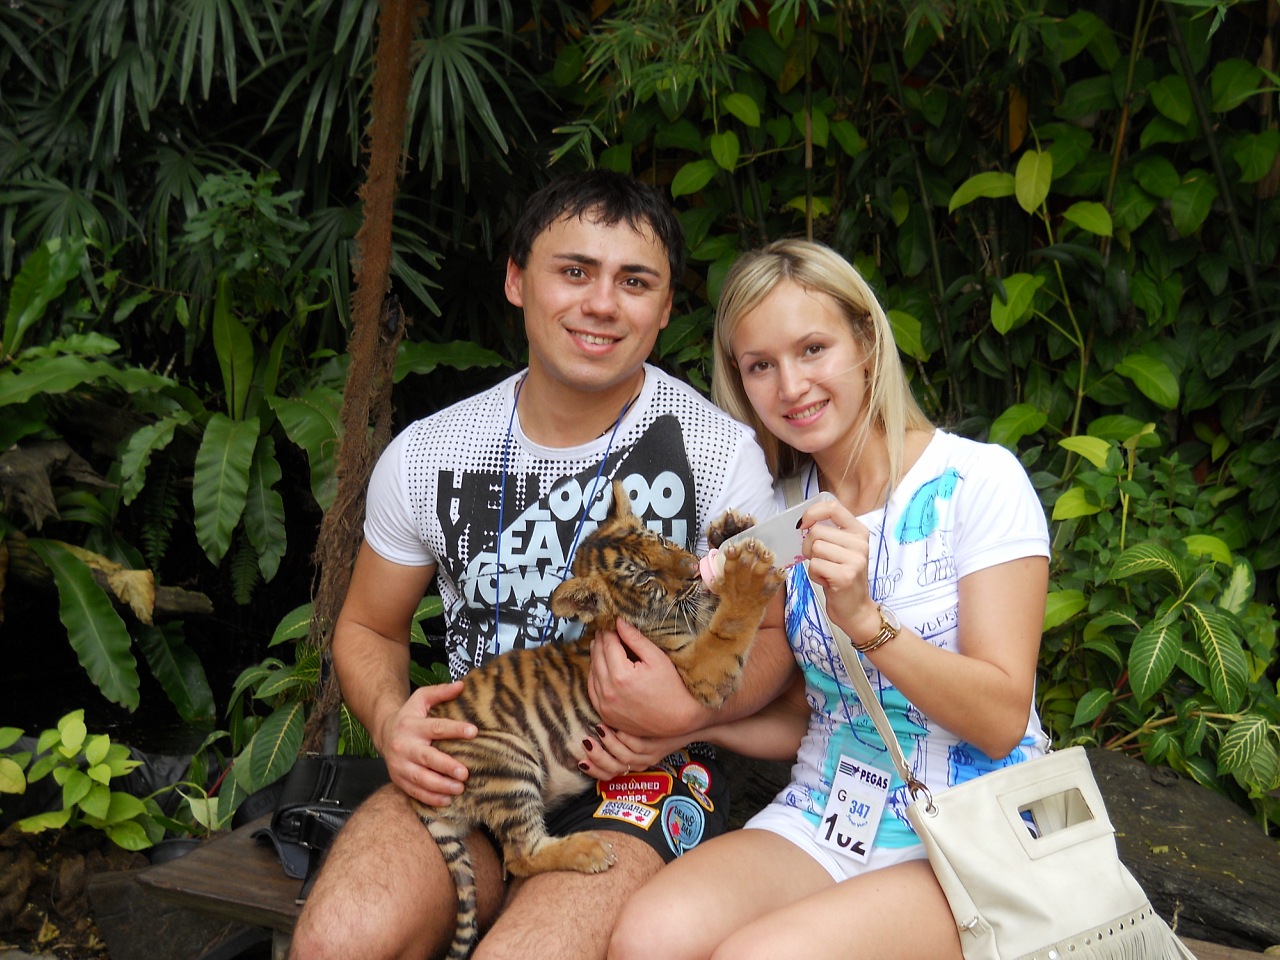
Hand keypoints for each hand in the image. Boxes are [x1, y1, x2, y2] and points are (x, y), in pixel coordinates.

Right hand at [378, 680, 476, 806]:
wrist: (384, 732)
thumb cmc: (409, 716)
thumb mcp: (421, 699)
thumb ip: (440, 692)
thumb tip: (461, 685)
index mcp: (412, 725)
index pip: (436, 727)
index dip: (455, 729)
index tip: (474, 732)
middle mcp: (404, 746)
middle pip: (427, 757)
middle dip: (446, 766)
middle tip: (465, 773)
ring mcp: (400, 765)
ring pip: (420, 778)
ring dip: (440, 786)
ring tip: (459, 788)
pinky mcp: (398, 779)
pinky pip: (414, 791)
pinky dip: (430, 798)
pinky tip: (447, 800)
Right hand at [578, 723, 686, 778]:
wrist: (692, 721)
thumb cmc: (658, 722)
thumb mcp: (636, 732)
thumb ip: (616, 733)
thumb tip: (592, 724)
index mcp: (632, 762)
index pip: (608, 776)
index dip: (593, 771)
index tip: (580, 760)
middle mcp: (641, 762)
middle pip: (614, 768)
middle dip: (598, 758)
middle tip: (586, 742)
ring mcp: (650, 754)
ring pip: (625, 756)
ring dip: (609, 744)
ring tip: (599, 728)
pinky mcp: (659, 744)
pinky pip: (638, 744)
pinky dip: (625, 737)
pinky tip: (617, 725)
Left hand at [588, 619, 700, 737]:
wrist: (678, 721)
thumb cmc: (672, 689)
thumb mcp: (657, 658)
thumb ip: (635, 639)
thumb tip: (619, 622)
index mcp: (621, 675)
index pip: (608, 644)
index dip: (609, 631)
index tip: (610, 623)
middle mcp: (609, 692)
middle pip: (597, 657)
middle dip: (600, 641)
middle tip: (604, 630)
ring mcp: (605, 705)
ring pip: (592, 673)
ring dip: (594, 657)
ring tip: (600, 645)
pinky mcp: (605, 714)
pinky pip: (592, 691)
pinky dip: (594, 676)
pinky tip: (599, 667)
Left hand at [799, 498, 881, 641]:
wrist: (856, 609)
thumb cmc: (843, 577)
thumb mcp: (841, 550)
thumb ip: (828, 533)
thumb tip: (803, 522)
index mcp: (859, 532)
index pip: (833, 508)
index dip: (812, 513)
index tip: (803, 524)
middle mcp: (860, 543)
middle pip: (816, 531)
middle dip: (808, 547)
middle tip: (820, 561)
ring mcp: (855, 559)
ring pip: (814, 548)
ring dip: (813, 562)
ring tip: (826, 572)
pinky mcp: (846, 575)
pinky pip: (815, 565)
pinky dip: (815, 575)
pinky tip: (827, 582)